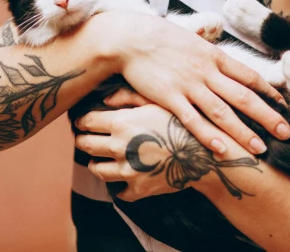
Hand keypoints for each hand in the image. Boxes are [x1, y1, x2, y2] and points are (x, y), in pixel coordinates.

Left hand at [74, 103, 262, 201]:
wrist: (207, 154)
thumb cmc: (183, 121)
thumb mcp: (156, 101)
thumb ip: (127, 96)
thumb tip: (104, 98)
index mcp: (121, 123)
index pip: (87, 122)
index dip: (82, 121)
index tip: (81, 122)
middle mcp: (119, 147)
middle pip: (86, 145)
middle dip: (83, 140)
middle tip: (84, 138)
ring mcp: (128, 171)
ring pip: (97, 170)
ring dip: (95, 163)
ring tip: (98, 159)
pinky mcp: (139, 189)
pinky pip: (119, 192)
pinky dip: (118, 186)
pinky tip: (122, 177)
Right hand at [93, 10, 289, 154]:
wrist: (130, 38)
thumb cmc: (159, 38)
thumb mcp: (192, 39)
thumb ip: (210, 53)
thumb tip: (224, 61)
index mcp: (214, 56)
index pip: (249, 76)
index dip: (269, 92)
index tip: (284, 106)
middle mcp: (206, 71)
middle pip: (244, 97)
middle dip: (267, 117)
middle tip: (286, 134)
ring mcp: (188, 85)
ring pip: (222, 112)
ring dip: (243, 132)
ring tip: (260, 149)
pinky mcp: (169, 97)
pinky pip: (192, 120)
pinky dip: (207, 135)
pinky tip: (221, 148)